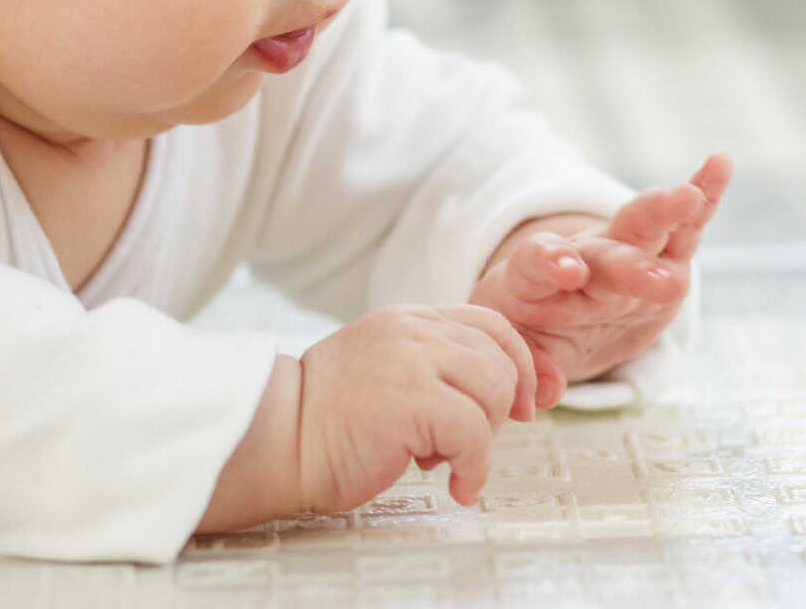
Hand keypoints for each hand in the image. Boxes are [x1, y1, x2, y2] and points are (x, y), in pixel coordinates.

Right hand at [292, 303, 537, 511]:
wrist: (278, 441)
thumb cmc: (328, 421)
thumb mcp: (387, 370)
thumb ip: (433, 366)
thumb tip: (499, 391)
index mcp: (410, 319)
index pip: (492, 324)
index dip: (520, 365)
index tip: (526, 403)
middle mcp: (414, 330)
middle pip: (500, 360)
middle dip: (500, 410)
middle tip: (467, 444)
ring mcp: (411, 361)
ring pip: (494, 391)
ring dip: (484, 437)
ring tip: (446, 460)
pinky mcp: (410, 401)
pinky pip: (475, 433)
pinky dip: (475, 468)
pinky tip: (455, 485)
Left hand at [469, 153, 732, 406]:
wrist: (557, 302)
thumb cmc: (532, 324)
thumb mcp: (520, 348)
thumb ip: (529, 366)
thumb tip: (544, 393)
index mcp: (539, 278)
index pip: (539, 261)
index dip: (551, 262)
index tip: (568, 271)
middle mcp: (587, 258)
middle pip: (607, 253)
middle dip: (632, 264)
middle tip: (658, 278)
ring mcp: (627, 253)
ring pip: (646, 229)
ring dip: (667, 214)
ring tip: (690, 197)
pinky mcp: (664, 256)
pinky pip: (684, 225)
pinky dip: (703, 195)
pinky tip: (720, 164)